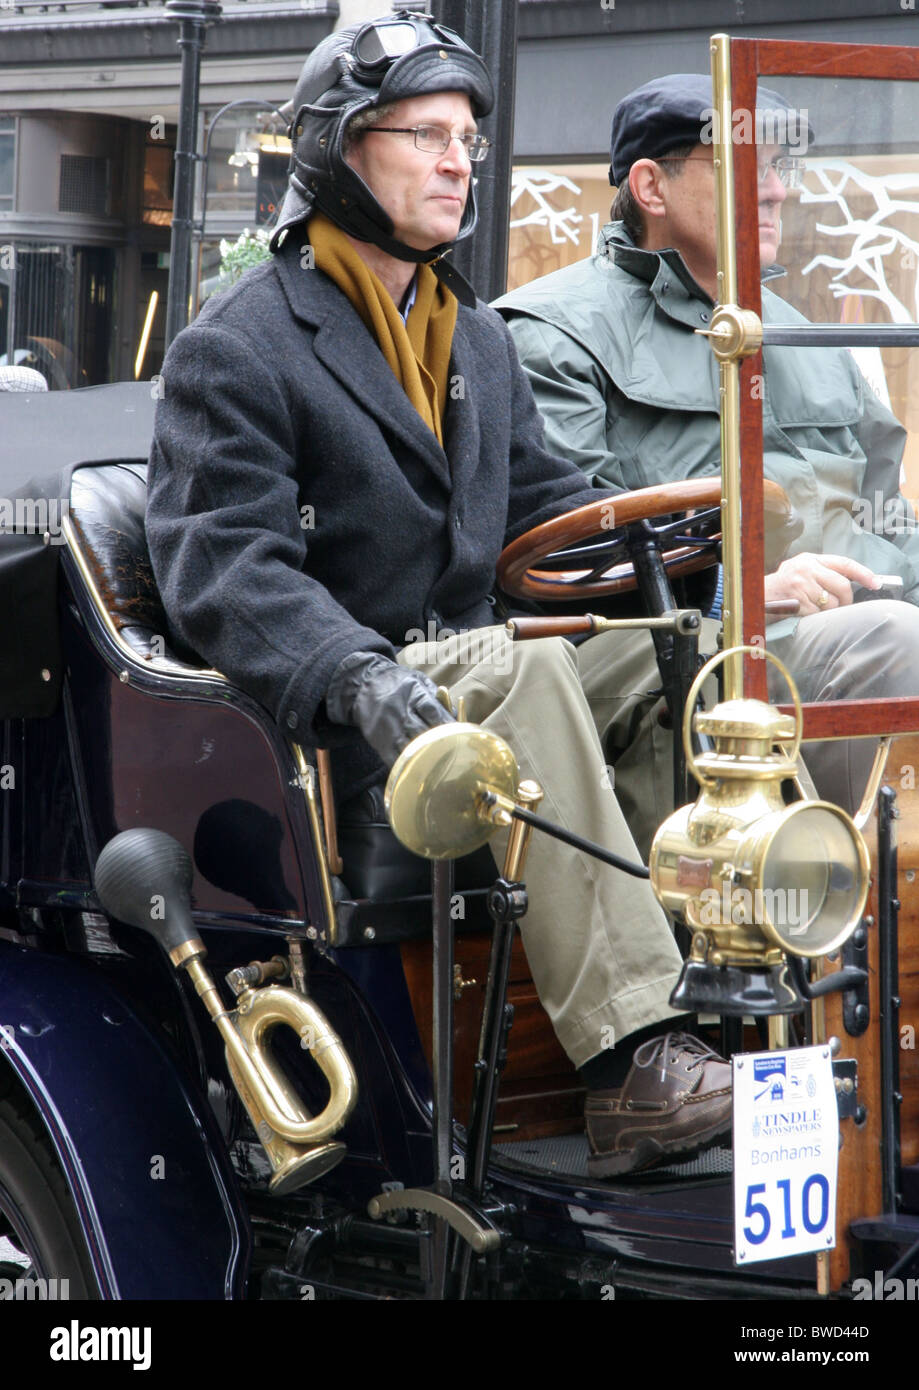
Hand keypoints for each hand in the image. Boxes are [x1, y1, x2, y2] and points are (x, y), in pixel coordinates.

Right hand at [325, 651, 454, 767]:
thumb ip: (437, 697)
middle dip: (440, 744)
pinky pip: (395, 760)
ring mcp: (389, 729)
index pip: (433, 711)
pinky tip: (421, 773)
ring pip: (410, 748)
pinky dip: (409, 768)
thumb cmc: (398, 684)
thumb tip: (455, 715)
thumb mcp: (418, 680)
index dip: (447, 724)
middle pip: (423, 732)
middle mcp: (401, 712)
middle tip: (457, 754)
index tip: (461, 734)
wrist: (363, 686)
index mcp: (413, 694)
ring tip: (444, 768)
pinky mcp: (380, 743)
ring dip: (427, 758)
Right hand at [764, 553, 881, 616]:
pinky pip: (819, 613)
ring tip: (816, 608)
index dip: (864, 573)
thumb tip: (851, 584)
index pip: (844, 563)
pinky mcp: (798, 600)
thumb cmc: (782, 586)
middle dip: (846, 599)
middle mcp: (807, 568)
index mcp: (811, 559)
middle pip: (842, 585)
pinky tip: (805, 613)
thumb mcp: (801, 570)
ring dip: (830, 610)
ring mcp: (802, 584)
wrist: (755, 596)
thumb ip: (823, 572)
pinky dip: (816, 617)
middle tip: (842, 605)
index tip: (876, 582)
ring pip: (832, 602)